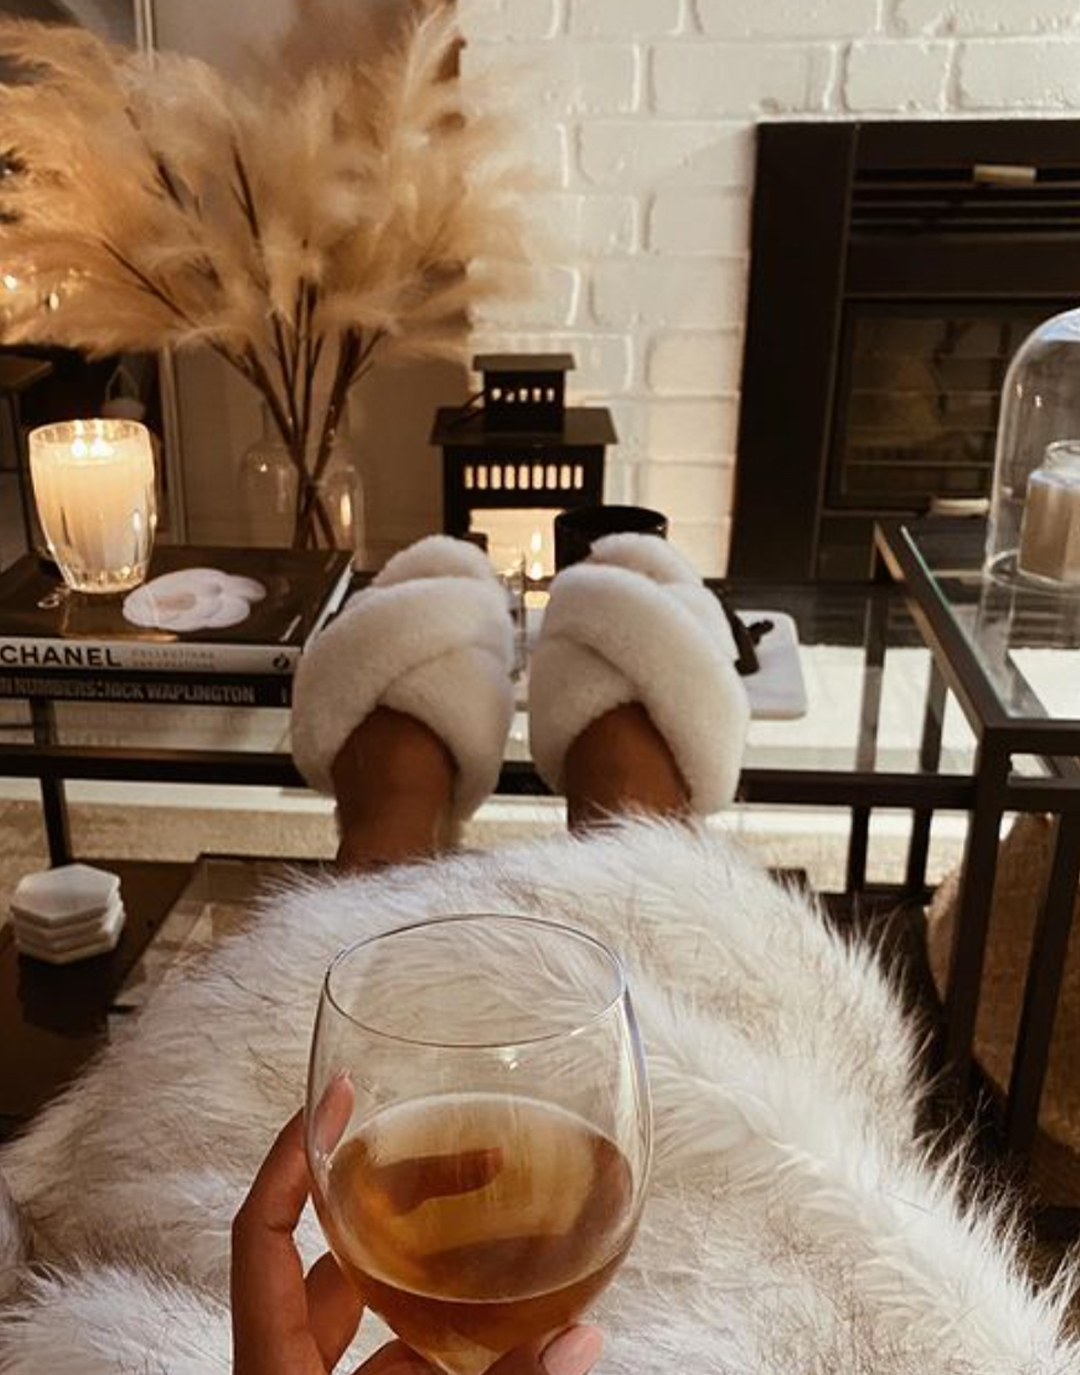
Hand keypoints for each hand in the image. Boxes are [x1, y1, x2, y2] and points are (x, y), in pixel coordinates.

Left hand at [231, 1112, 605, 1374]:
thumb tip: (584, 1334)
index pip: (261, 1236)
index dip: (291, 1159)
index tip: (338, 1100)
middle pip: (325, 1265)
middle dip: (389, 1204)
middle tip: (458, 1153)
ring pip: (366, 1323)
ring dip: (423, 1277)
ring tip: (492, 1228)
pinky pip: (393, 1371)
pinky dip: (439, 1343)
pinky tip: (497, 1327)